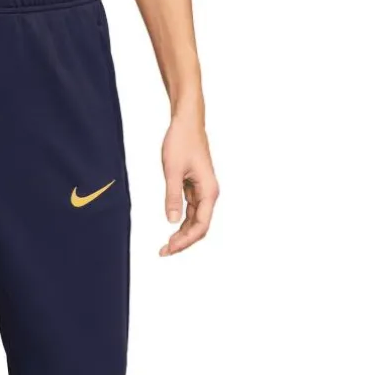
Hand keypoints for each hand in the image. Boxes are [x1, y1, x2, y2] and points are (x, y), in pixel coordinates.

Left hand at [160, 113, 218, 255]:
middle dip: (184, 242)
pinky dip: (181, 222)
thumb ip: (172, 197)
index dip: (185, 240)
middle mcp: (209, 193)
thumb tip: (171, 222)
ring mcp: (202, 191)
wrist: (186, 122)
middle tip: (164, 252)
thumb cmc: (181, 141)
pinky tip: (171, 230)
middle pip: (200, 227)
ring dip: (182, 234)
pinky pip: (191, 211)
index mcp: (209, 190)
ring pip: (195, 220)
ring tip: (166, 246)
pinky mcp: (195, 187)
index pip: (201, 225)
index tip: (169, 248)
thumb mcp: (173, 171)